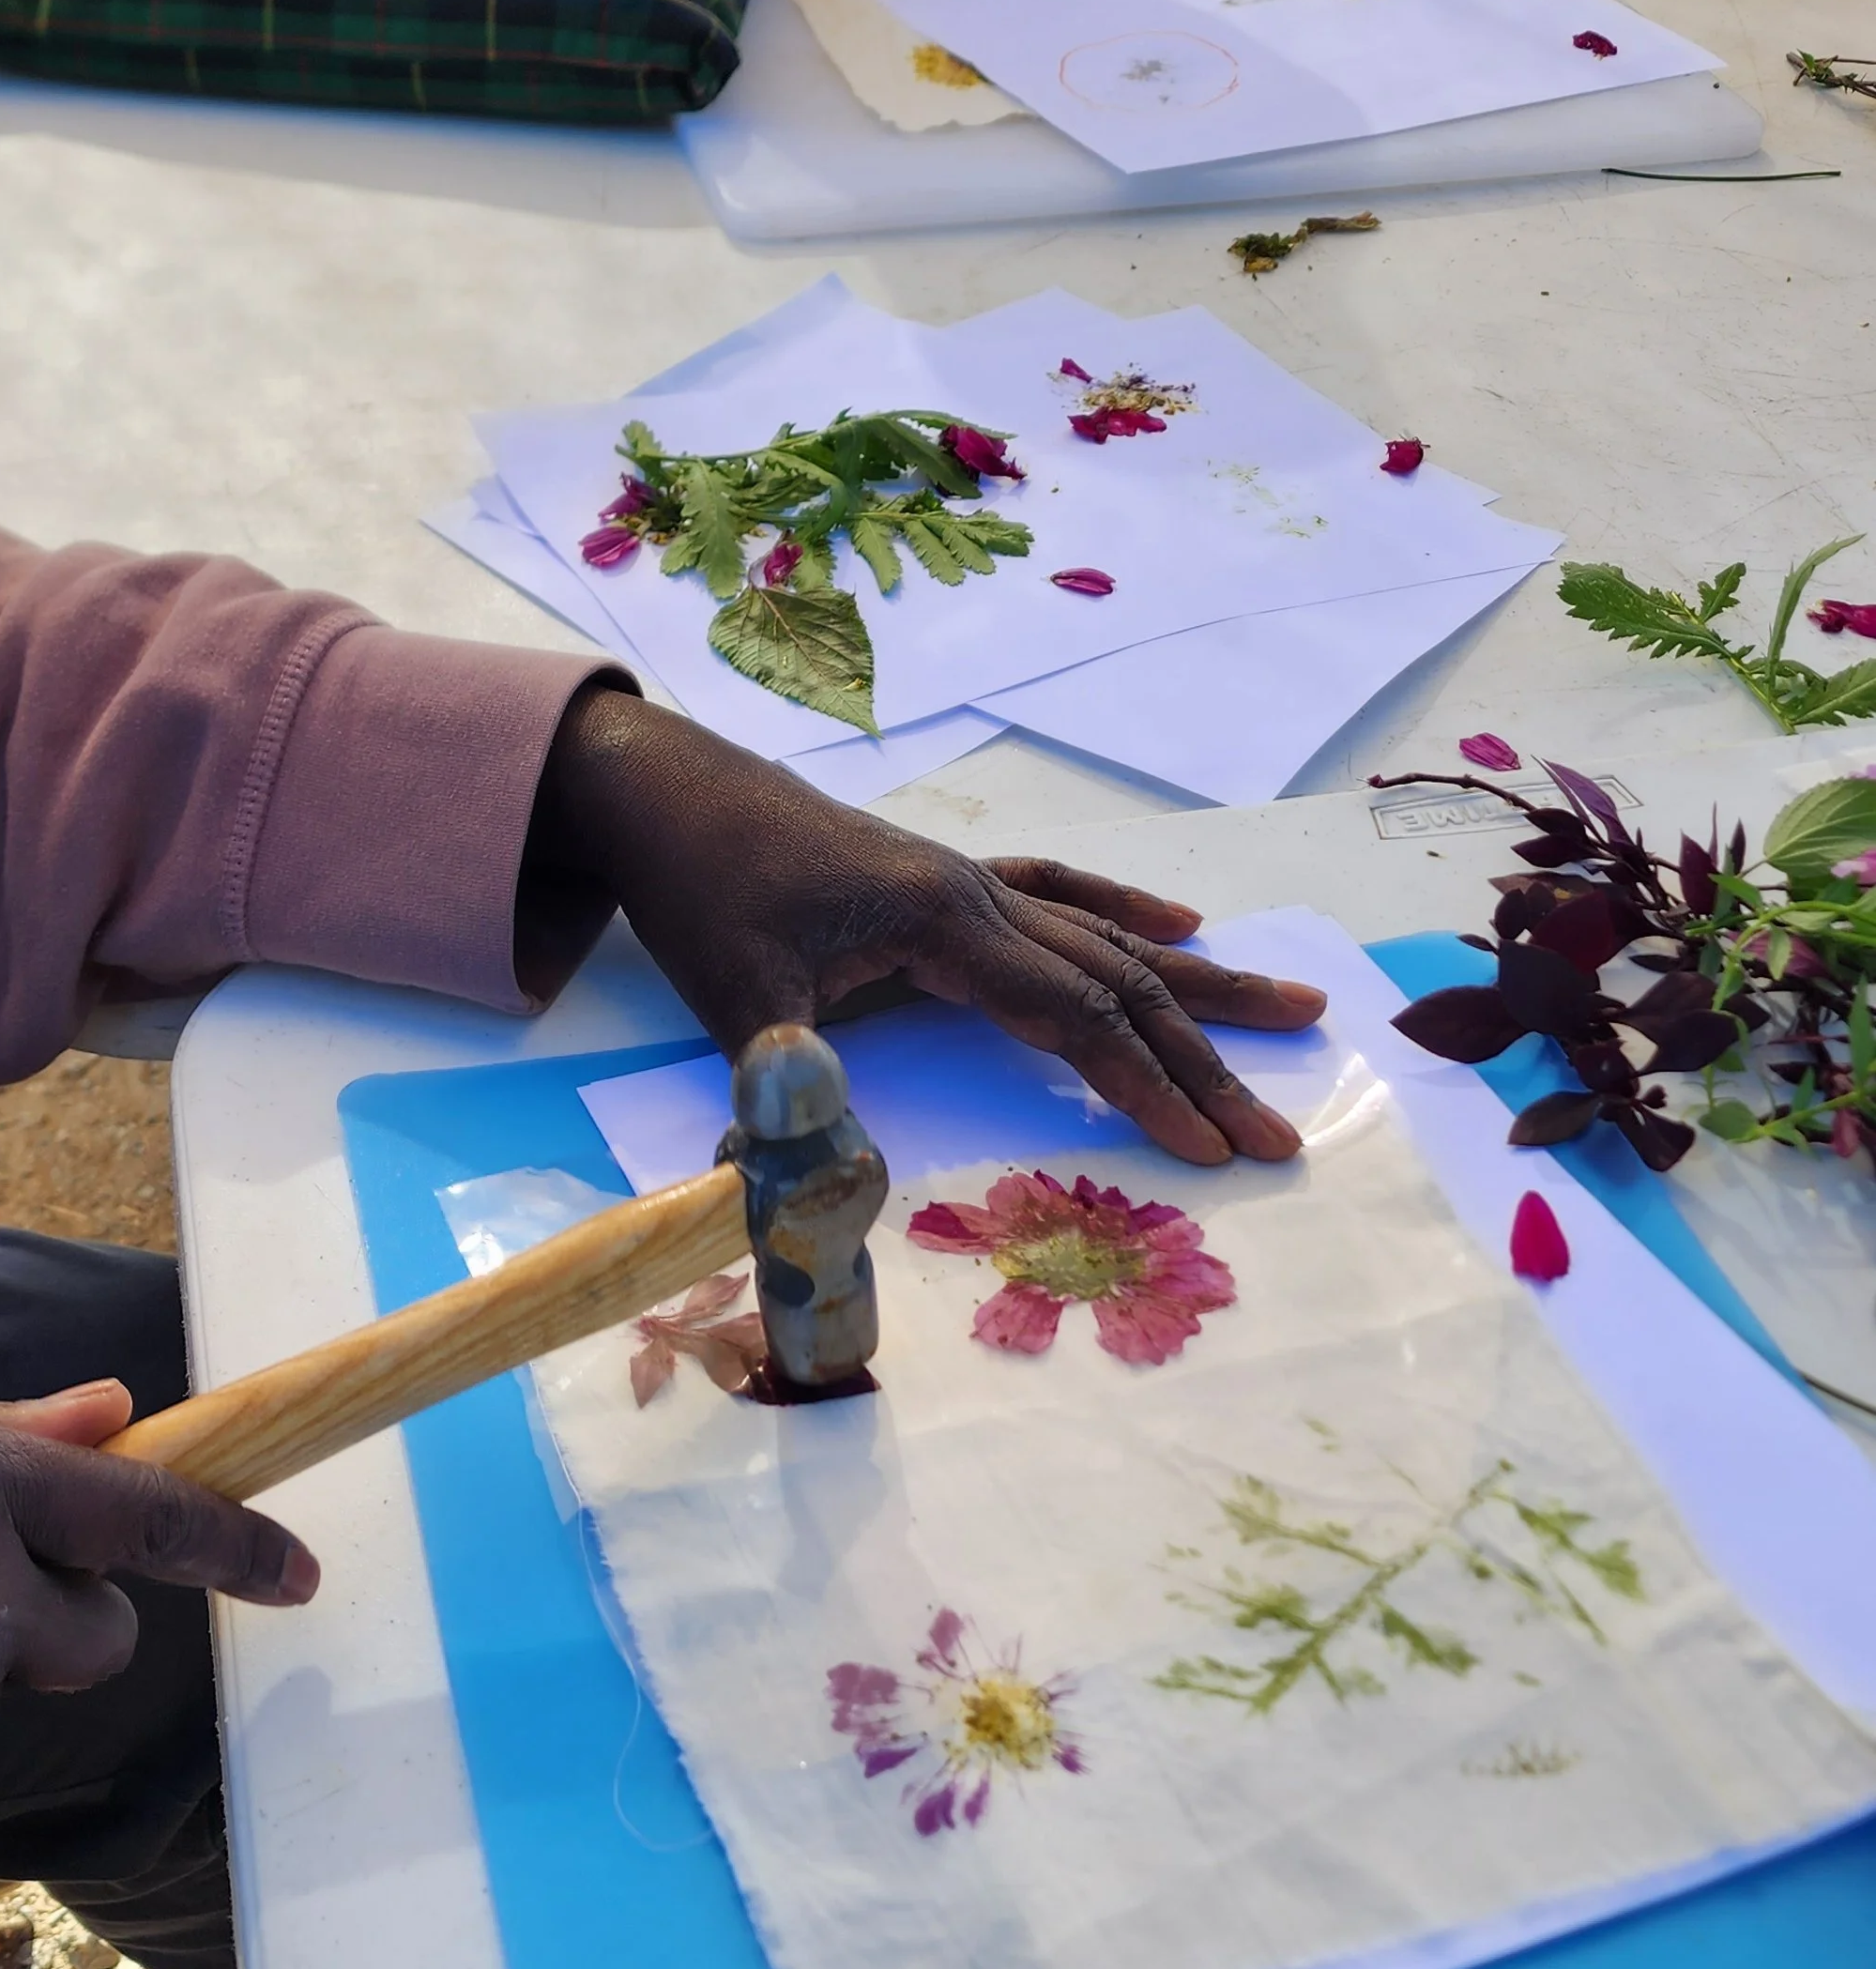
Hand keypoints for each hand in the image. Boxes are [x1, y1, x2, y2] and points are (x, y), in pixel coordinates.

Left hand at [522, 692, 1322, 1166]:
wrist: (668, 789)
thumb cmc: (702, 890)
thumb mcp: (735, 995)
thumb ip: (789, 1083)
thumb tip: (822, 1178)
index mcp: (946, 923)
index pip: (1075, 1015)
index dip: (1144, 1086)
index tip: (1209, 1152)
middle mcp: (980, 896)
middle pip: (1121, 984)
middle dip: (1206, 1062)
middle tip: (1283, 1132)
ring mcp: (970, 880)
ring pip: (1112, 939)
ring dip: (1203, 982)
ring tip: (1300, 1009)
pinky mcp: (947, 877)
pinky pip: (1064, 895)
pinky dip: (1128, 914)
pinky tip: (1184, 923)